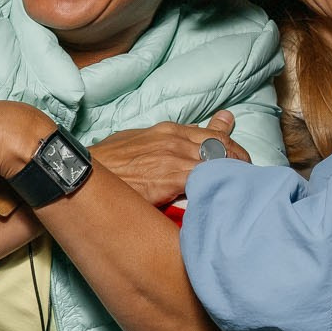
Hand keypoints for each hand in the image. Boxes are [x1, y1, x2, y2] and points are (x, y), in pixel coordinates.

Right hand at [91, 111, 245, 206]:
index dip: (232, 148)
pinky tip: (228, 199)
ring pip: (219, 161)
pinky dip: (221, 187)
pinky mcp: (170, 176)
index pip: (213, 135)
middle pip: (223, 146)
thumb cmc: (105, 164)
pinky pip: (207, 179)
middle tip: (250, 178)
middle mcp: (175, 140)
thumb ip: (159, 143)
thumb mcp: (134, 144)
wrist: (81, 173)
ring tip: (245, 192)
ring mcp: (173, 157)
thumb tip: (171, 148)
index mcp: (167, 131)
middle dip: (240, 162)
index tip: (241, 161)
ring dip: (235, 176)